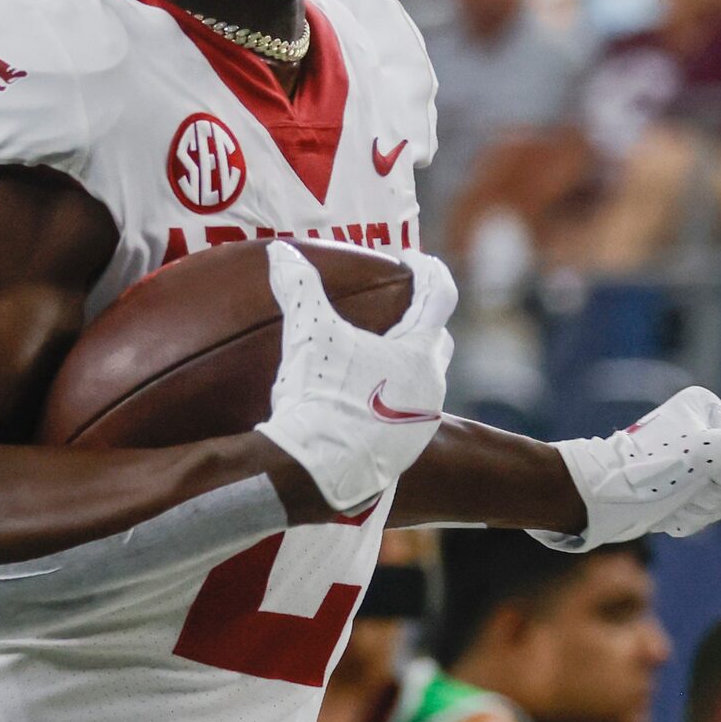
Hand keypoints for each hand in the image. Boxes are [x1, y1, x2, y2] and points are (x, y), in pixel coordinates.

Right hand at [253, 243, 455, 515]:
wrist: (318, 470)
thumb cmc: (321, 397)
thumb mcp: (308, 335)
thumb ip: (299, 288)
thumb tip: (279, 251)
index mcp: (418, 351)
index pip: (440, 295)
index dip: (428, 270)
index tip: (411, 260)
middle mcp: (429, 386)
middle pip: (436, 342)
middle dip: (421, 322)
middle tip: (396, 313)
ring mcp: (419, 423)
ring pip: (423, 382)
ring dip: (405, 367)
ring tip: (373, 361)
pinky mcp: (403, 453)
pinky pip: (404, 416)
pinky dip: (389, 401)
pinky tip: (360, 404)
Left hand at [536, 387, 720, 549]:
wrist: (600, 498)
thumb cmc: (648, 470)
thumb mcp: (704, 450)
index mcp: (707, 409)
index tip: (702, 471)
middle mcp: (701, 431)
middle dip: (715, 494)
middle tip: (684, 490)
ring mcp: (690, 461)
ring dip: (700, 509)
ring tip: (671, 503)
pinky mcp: (678, 486)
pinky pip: (703, 511)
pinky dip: (687, 518)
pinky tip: (666, 515)